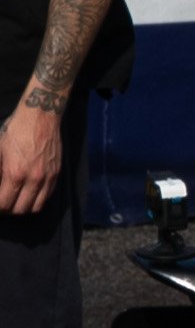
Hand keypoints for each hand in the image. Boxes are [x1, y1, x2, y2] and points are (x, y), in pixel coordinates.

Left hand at [0, 97, 62, 216]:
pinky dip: (37, 199)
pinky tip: (29, 192)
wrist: (40, 117)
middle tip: (2, 203)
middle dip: (8, 210)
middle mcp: (34, 179)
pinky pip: (47, 196)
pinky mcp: (56, 173)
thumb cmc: (15, 131)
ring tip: (16, 200)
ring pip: (36, 207)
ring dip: (24, 207)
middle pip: (20, 210)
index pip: (4, 204)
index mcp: (15, 174)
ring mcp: (48, 177)